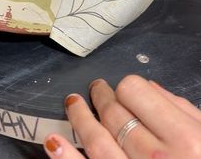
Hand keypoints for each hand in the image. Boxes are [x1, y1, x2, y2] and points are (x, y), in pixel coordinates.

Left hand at [43, 75, 200, 158]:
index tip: (125, 90)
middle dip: (102, 96)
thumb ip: (182, 110)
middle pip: (114, 112)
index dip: (127, 87)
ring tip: (73, 104)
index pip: (135, 91)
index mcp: (183, 136)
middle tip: (96, 89)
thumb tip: (152, 88)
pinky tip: (54, 142)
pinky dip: (66, 157)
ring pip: (96, 139)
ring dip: (79, 117)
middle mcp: (158, 156)